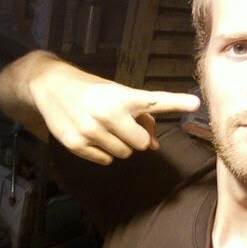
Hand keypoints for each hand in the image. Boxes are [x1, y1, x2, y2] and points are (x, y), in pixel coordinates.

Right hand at [30, 57, 199, 163]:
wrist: (51, 87)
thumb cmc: (93, 91)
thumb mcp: (118, 95)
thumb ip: (141, 118)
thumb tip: (155, 146)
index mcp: (122, 97)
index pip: (154, 102)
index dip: (177, 102)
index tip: (195, 103)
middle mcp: (107, 113)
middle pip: (141, 144)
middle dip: (136, 139)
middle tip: (121, 126)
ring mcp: (91, 130)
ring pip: (124, 155)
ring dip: (119, 145)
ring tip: (104, 129)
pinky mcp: (77, 144)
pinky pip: (106, 160)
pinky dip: (103, 152)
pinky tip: (92, 136)